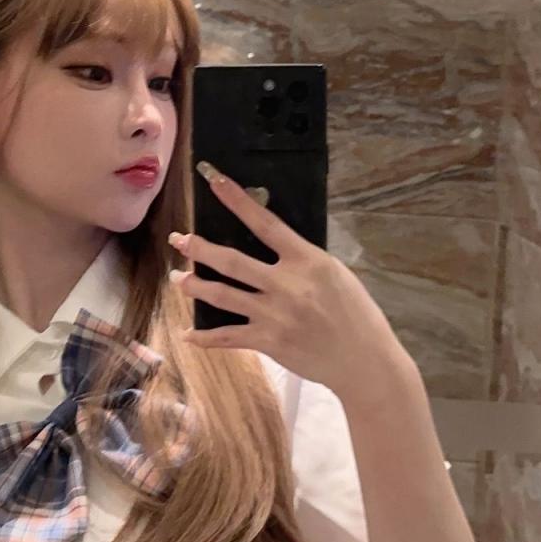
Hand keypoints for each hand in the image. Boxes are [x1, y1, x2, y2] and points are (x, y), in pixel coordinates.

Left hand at [169, 161, 400, 393]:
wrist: (363, 359)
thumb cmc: (355, 313)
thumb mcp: (335, 274)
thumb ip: (303, 261)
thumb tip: (273, 246)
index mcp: (307, 261)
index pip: (265, 223)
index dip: (237, 200)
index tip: (214, 181)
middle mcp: (286, 284)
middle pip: (232, 261)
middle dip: (200, 248)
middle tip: (178, 239)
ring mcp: (274, 314)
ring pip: (222, 295)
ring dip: (195, 286)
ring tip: (176, 278)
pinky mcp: (268, 341)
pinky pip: (228, 337)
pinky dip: (205, 337)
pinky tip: (188, 334)